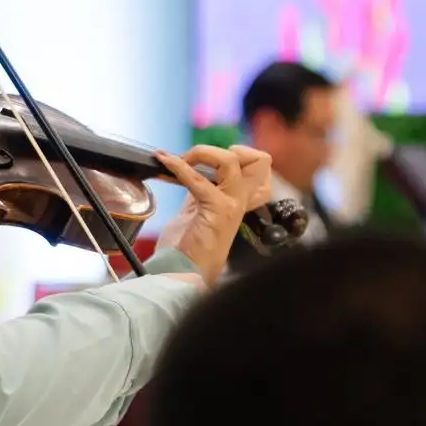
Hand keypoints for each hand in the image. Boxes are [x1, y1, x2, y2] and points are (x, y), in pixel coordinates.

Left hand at [153, 145, 272, 286]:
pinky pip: (199, 180)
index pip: (261, 171)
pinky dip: (178, 167)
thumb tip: (192, 171)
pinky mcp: (218, 211)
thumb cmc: (185, 251)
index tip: (211, 159)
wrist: (180, 276)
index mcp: (238, 202)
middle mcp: (240, 202)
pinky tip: (164, 162)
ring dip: (203, 152)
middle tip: (198, 158)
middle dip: (229, 149)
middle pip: (260, 161)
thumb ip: (200, 192)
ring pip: (231, 161)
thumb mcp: (195, 212)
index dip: (242, 156)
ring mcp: (232, 206)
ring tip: (182, 159)